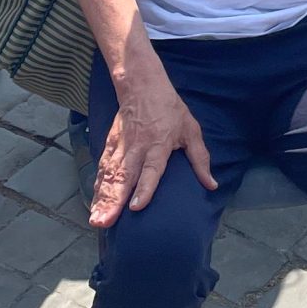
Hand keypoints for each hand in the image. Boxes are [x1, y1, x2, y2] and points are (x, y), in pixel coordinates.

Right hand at [89, 67, 215, 227]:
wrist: (141, 84)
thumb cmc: (169, 108)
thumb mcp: (190, 129)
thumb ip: (200, 159)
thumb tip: (212, 184)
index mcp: (158, 144)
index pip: (151, 170)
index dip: (144, 188)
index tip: (135, 207)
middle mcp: (137, 147)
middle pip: (124, 177)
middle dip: (113, 202)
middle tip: (105, 223)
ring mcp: (121, 146)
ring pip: (110, 175)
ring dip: (102, 198)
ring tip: (97, 220)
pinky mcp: (111, 144)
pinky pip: (103, 168)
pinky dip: (97, 186)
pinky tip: (94, 203)